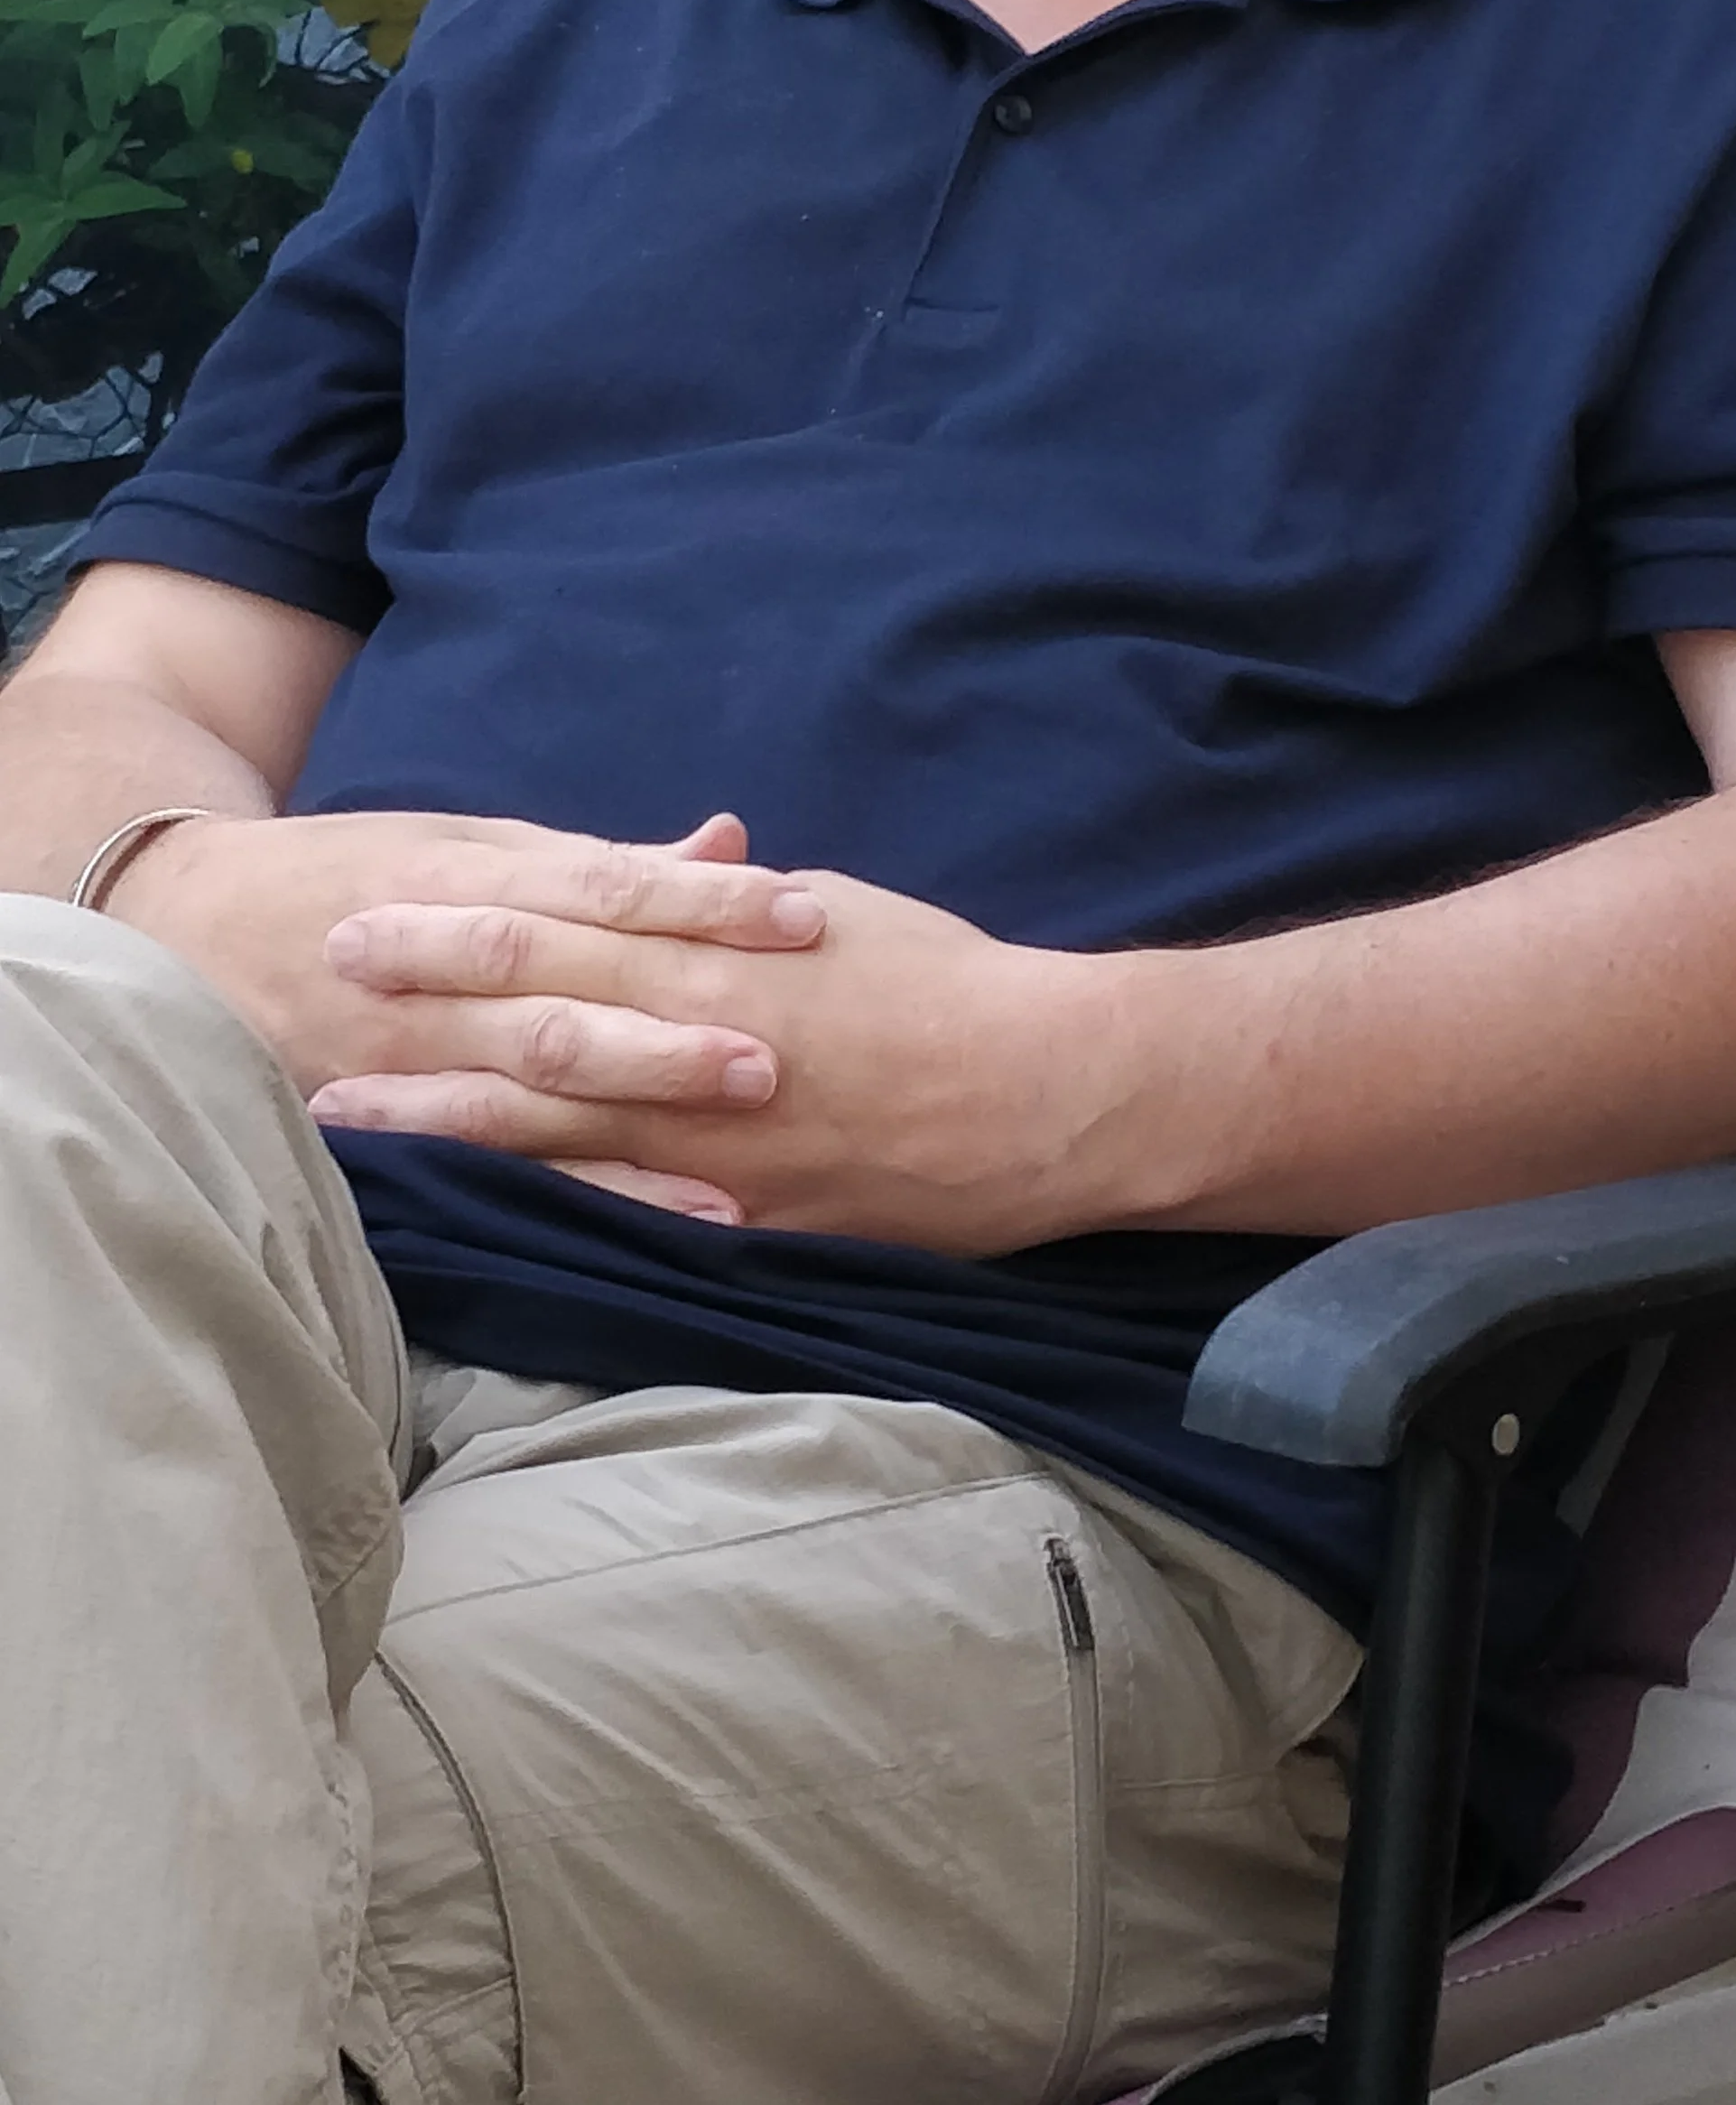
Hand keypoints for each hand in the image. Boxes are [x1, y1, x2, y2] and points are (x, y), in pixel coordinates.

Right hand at [113, 805, 823, 1219]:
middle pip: (566, 995)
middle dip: (669, 1026)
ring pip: (530, 1087)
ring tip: (740, 1141)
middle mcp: (439, 968)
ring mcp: (409, 1053)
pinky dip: (587, 1188)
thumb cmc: (359, 875)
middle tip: (779, 1049)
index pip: (601, 888)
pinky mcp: (393, 1123)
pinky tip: (676, 1213)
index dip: (698, 902)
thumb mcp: (471, 846)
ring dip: (635, 1117)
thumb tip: (732, 840)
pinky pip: (498, 1162)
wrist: (188, 932)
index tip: (800, 914)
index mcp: (468, 879)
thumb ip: (602, 861)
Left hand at [306, 864, 1142, 1258]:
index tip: (366, 925)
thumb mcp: (834, 915)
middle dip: (416, 1023)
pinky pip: (629, 1223)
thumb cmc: (950, 983)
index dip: (451, 931)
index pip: (555, 933)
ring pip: (556, 1134)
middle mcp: (701, 1051)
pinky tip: (476, 1220)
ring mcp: (721, 1149)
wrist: (1053, 1090)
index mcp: (717, 961)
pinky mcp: (754, 1223)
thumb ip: (736, 908)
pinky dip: (544, 1217)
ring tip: (348, 1123)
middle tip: (314, 1013)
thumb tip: (675, 880)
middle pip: (530, 1028)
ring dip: (444, 1126)